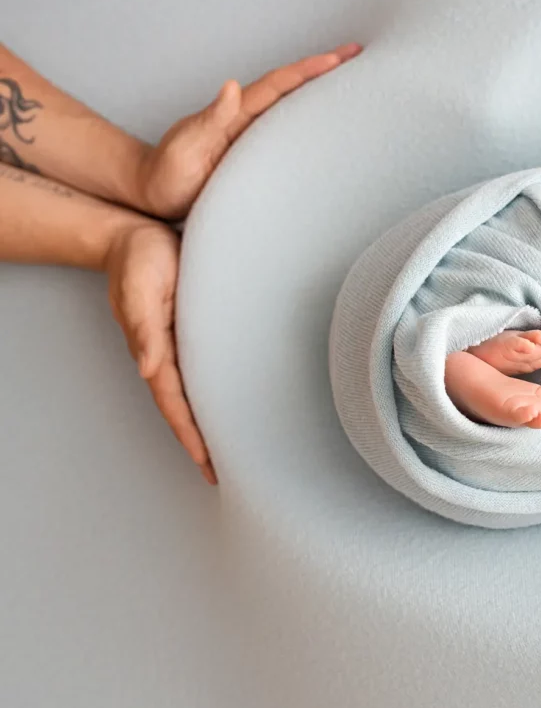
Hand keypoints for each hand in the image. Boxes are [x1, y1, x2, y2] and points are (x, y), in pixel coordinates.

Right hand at [105, 220, 214, 484]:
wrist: (137, 234)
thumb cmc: (139, 259)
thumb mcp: (141, 289)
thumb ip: (144, 328)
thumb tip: (150, 367)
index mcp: (156, 351)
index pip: (175, 405)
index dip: (191, 436)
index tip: (207, 465)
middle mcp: (168, 354)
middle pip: (186, 409)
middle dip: (203, 442)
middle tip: (227, 473)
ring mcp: (181, 345)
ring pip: (196, 394)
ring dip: (211, 421)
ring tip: (236, 448)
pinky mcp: (194, 331)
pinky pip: (205, 371)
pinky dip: (217, 392)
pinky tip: (234, 401)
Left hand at [136, 43, 361, 219]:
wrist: (151, 193)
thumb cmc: (166, 176)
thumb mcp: (186, 149)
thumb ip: (209, 119)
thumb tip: (230, 86)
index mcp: (235, 115)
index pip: (278, 86)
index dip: (308, 70)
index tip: (338, 58)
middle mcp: (246, 120)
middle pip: (292, 89)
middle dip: (324, 71)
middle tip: (359, 56)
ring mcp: (250, 136)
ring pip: (293, 108)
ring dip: (321, 93)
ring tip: (355, 83)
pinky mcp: (253, 155)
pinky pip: (288, 132)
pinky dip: (309, 120)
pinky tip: (327, 123)